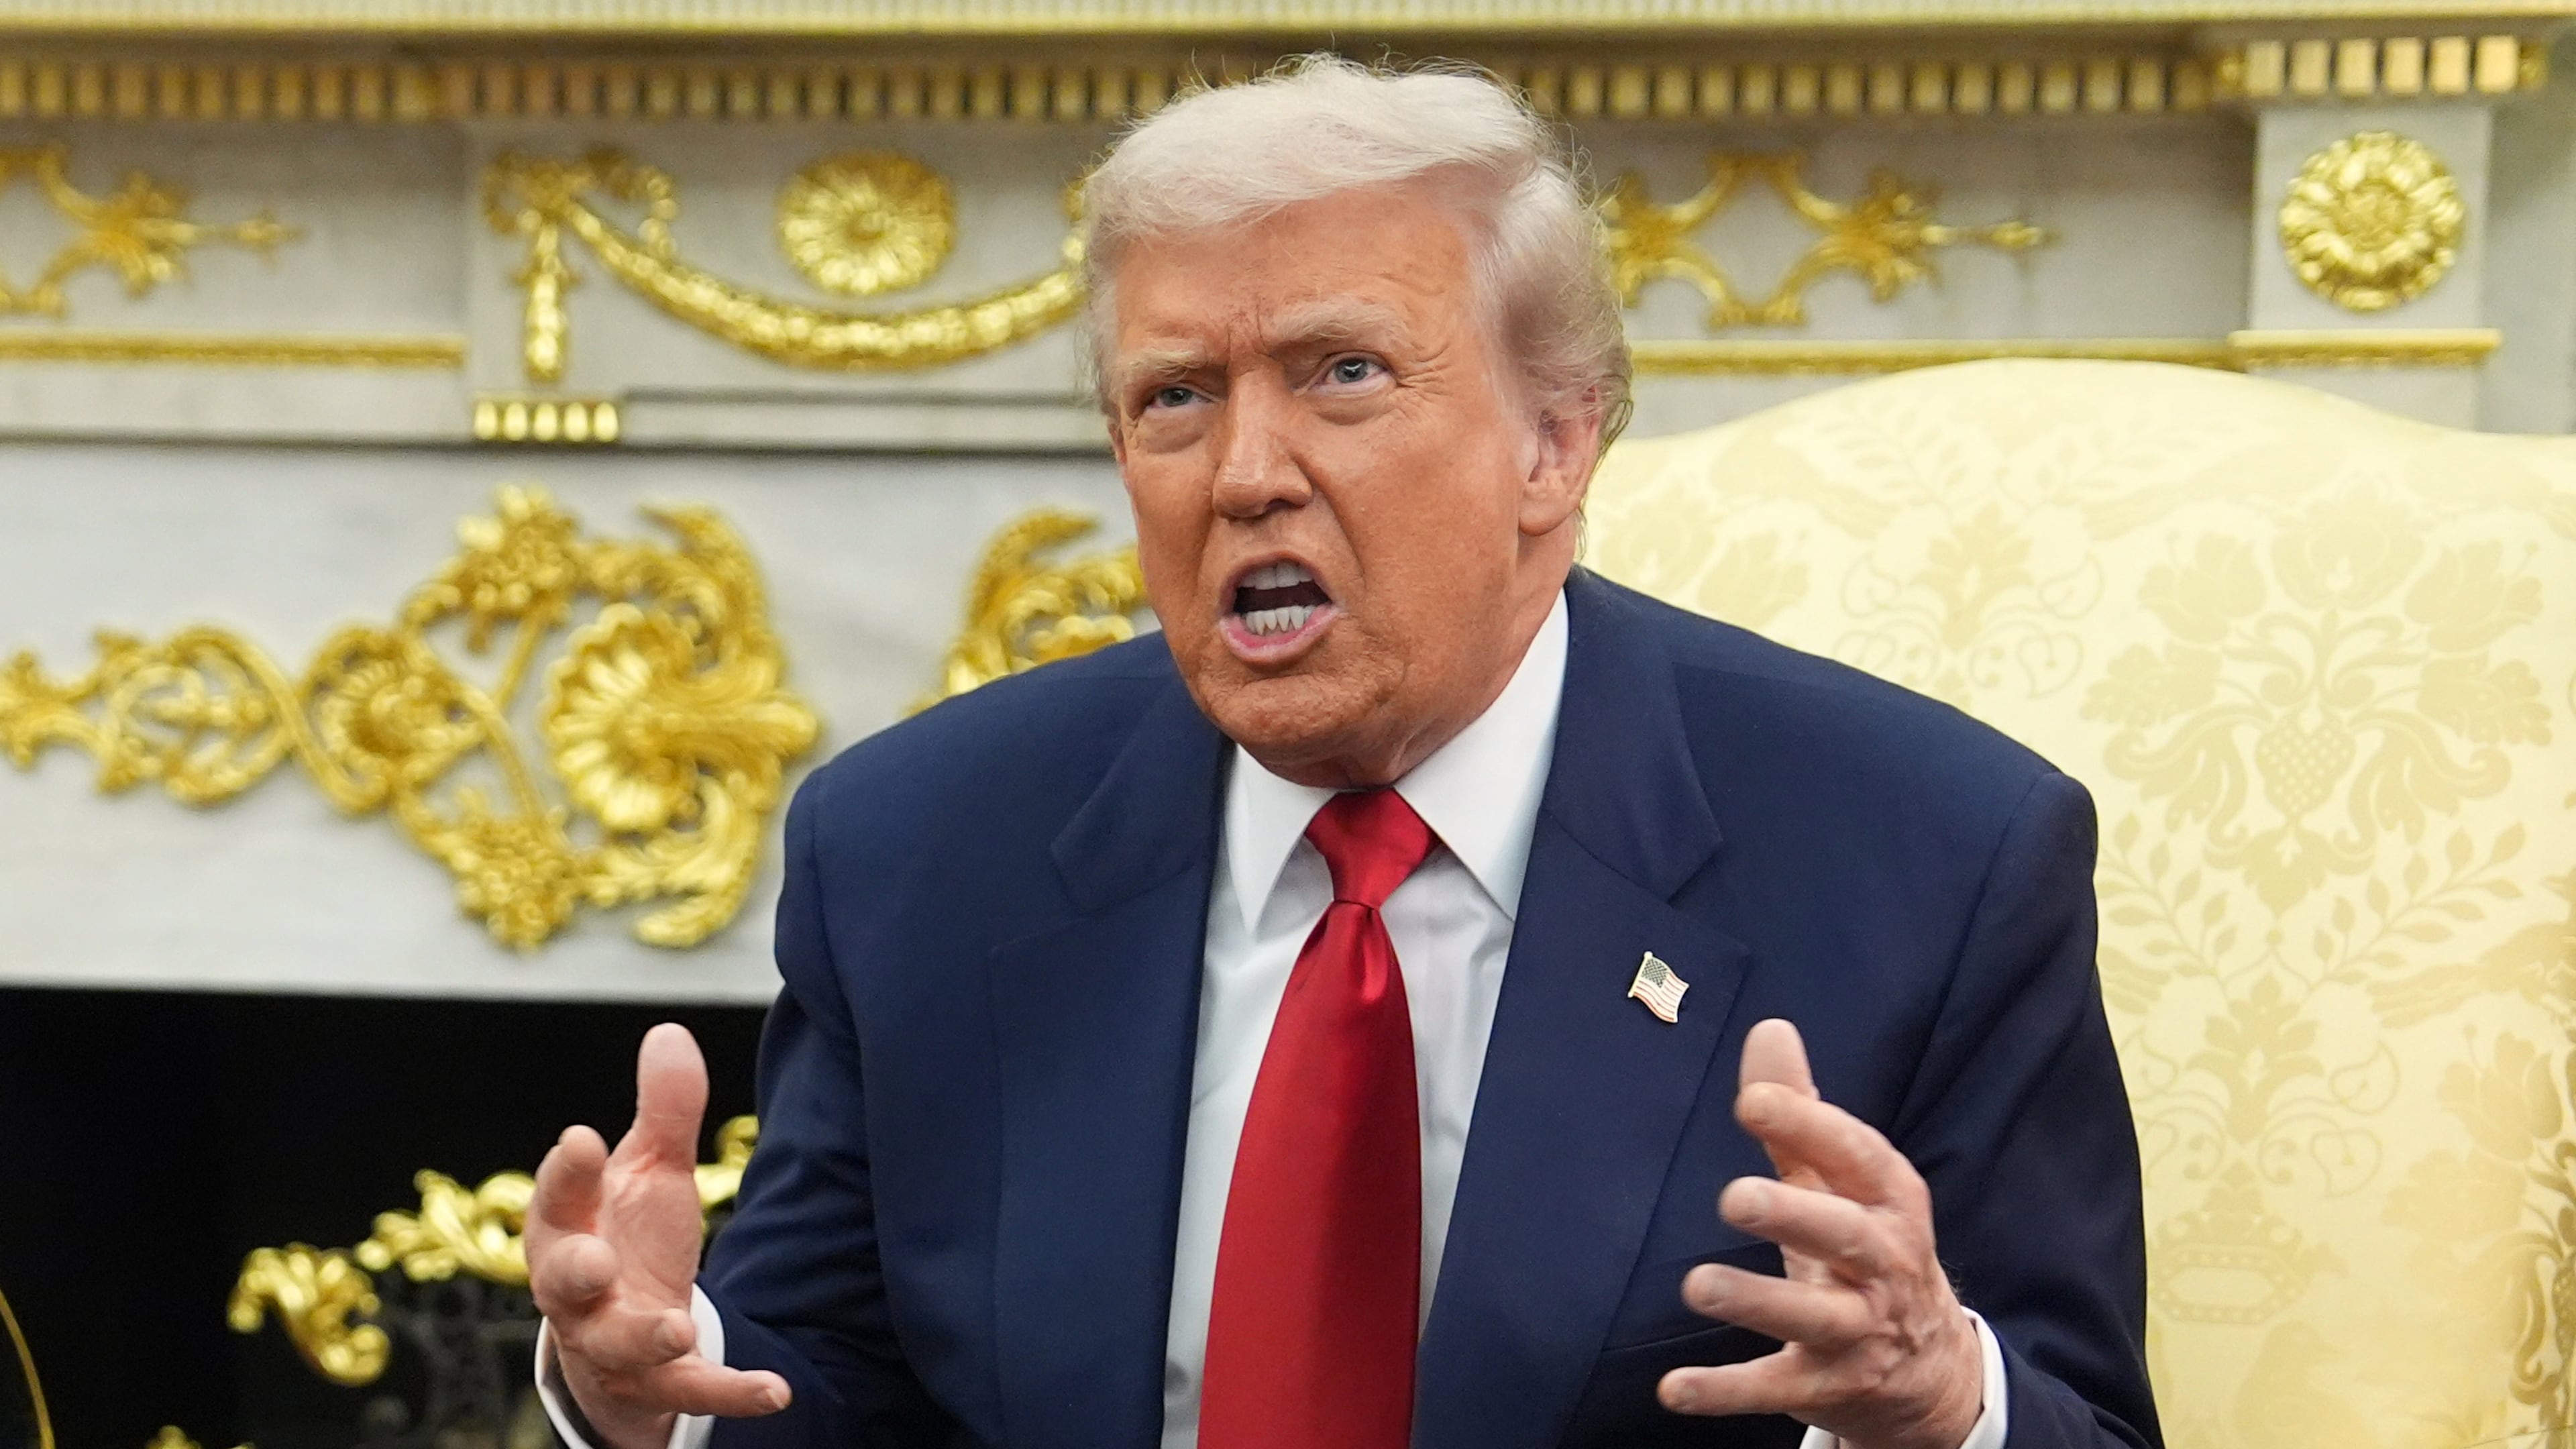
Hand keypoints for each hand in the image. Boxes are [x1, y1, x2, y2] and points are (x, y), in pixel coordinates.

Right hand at [528, 1023, 790, 1448]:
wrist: (622, 1333)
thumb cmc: (626, 1237)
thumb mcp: (649, 1173)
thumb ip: (663, 1114)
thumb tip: (670, 1032)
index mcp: (569, 1227)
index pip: (559, 1197)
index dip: (566, 1172)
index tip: (580, 1137)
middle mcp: (578, 1291)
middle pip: (563, 1282)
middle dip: (575, 1271)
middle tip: (594, 1262)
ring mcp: (612, 1342)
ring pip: (617, 1346)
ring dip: (647, 1338)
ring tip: (681, 1328)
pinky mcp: (657, 1382)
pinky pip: (690, 1393)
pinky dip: (731, 1394)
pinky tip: (776, 1390)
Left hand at [1658, 1019, 1983, 1448]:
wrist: (1932, 1374)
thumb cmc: (1868, 1252)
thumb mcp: (1845, 1183)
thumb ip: (1802, 1114)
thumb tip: (1769, 1028)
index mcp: (1889, 1203)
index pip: (1858, 1157)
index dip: (1810, 1126)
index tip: (1754, 1102)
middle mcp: (1884, 1266)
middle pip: (1845, 1237)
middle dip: (1794, 1216)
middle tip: (1732, 1198)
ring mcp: (1859, 1332)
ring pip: (1813, 1317)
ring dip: (1757, 1302)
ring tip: (1697, 1285)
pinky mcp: (1828, 1387)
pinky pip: (1775, 1388)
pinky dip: (1724, 1392)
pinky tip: (1672, 1388)